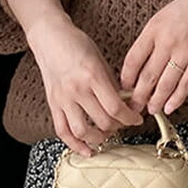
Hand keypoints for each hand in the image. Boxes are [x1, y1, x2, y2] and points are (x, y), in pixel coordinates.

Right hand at [26, 16, 144, 157]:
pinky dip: (75, 144)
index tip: (137, 119)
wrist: (50, 37)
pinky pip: (62, 131)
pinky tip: (86, 149)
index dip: (130, 117)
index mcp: (92, 75)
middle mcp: (77, 89)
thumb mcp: (100, 58)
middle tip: (124, 124)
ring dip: (99, 138)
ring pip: (82, 131)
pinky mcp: (53, 104)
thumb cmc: (76, 43)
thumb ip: (111, 82)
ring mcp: (63, 98)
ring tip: (107, 135)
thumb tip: (126, 102)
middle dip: (118, 126)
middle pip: (102, 121)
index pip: (115, 107)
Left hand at [119, 0, 187, 117]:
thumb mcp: (164, 15)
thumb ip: (152, 36)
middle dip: (138, 97)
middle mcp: (166, 41)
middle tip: (133, 108)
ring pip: (165, 85)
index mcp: (153, 28)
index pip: (133, 59)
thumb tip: (140, 61)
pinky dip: (176, 99)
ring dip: (156, 101)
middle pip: (147, 76)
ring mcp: (184, 51)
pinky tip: (170, 107)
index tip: (124, 88)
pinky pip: (185, 84)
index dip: (126, 78)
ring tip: (151, 110)